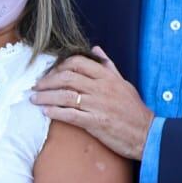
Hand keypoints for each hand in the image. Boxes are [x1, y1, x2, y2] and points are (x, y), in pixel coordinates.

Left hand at [31, 47, 154, 159]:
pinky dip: (55, 112)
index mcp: (107, 77)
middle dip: (47, 81)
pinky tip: (45, 112)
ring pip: (65, 95)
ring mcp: (98, 105)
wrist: (147, 134)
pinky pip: (70, 115)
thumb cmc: (134, 110)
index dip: (59, 66)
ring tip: (34, 99)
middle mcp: (101, 88)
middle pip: (67, 77)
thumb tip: (96, 49)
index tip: (49, 73)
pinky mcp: (96, 122)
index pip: (77, 62)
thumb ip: (108, 66)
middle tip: (36, 86)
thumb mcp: (124, 83)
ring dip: (46, 96)